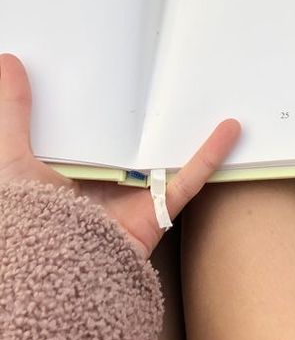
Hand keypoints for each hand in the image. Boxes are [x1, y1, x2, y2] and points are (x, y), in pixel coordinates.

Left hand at [0, 53, 240, 258]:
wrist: (59, 277)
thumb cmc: (31, 225)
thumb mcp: (12, 160)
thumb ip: (12, 114)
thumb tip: (8, 62)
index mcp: (65, 170)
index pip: (85, 127)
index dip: (96, 99)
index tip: (108, 67)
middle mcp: (100, 182)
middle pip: (129, 140)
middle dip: (145, 110)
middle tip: (160, 70)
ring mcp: (131, 195)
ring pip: (163, 155)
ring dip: (183, 129)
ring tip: (200, 93)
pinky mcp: (157, 209)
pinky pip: (188, 178)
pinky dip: (210, 155)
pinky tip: (227, 129)